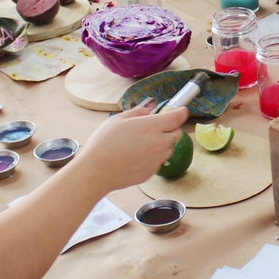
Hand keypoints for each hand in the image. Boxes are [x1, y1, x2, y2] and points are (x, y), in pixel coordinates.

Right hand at [71, 102, 189, 193]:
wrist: (97, 171)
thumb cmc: (104, 142)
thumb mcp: (118, 120)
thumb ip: (138, 112)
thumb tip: (151, 107)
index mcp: (152, 126)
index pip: (177, 117)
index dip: (181, 112)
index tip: (180, 110)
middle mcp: (159, 143)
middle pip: (177, 133)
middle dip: (170, 128)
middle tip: (155, 127)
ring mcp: (157, 159)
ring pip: (169, 148)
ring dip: (163, 144)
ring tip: (142, 144)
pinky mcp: (152, 172)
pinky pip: (159, 161)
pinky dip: (154, 157)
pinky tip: (136, 156)